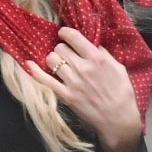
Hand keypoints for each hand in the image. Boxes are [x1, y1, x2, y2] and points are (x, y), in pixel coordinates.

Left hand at [26, 27, 141, 151]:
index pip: (73, 37)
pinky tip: (30, 64)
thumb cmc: (121, 92)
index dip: (65, 32)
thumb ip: (103, 53)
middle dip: (62, 48)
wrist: (118, 118)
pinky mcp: (65, 95)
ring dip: (54, 59)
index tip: (64, 33)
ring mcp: (72, 82)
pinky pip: (45, 80)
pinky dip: (35, 71)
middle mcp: (82, 68)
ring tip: (59, 63)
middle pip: (60, 48)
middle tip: (66, 53)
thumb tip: (90, 43)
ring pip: (51, 60)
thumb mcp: (118, 67)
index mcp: (96, 59)